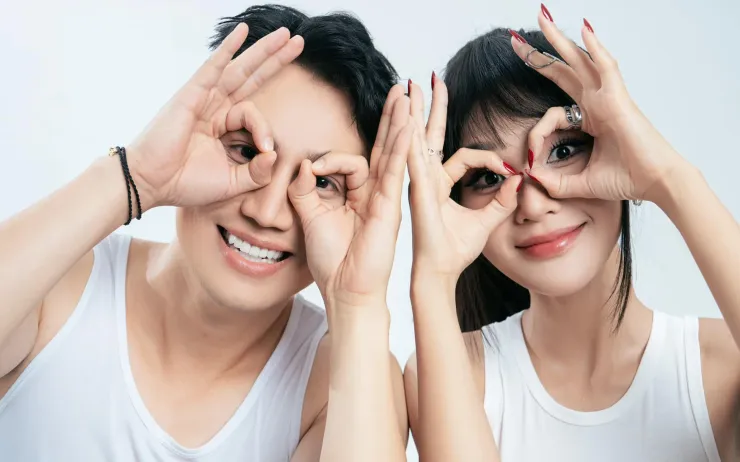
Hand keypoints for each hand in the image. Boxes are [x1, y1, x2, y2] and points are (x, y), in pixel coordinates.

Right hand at [127, 24, 303, 209]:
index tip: (266, 151)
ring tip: (286, 34)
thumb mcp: (232, 182)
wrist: (153, 183)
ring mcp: (205, 98)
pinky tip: (243, 31)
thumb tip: (274, 155)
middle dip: (276, 60)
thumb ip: (257, 172)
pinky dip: (228, 48)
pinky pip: (214, 66)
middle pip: (252, 77)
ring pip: (240, 68)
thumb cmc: (186, 184)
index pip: (256, 116)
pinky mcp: (192, 93)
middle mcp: (216, 108)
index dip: (267, 131)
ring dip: (264, 50)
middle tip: (299, 42)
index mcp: (223, 127)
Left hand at [288, 85, 411, 309]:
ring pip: (393, 154)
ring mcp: (385, 199)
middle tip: (399, 91)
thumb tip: (303, 164)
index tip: (310, 171)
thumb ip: (303, 188)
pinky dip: (400, 149)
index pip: (349, 162)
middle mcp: (374, 194)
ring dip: (399, 123)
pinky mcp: (389, 208)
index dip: (328, 160)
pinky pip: (394, 173)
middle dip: (389, 118)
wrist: (345, 291)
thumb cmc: (331, 261)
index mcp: (357, 196)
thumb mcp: (308, 217)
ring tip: (407, 96)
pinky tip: (406, 128)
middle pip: (383, 148)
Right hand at [407, 79, 521, 283]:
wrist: (440, 272)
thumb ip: (502, 200)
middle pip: (428, 135)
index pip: (464, 156)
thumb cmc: (456, 251)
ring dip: (412, 111)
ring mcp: (418, 183)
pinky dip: (410, 138)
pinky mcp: (416, 191)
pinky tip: (407, 118)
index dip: (489, 158)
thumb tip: (518, 180)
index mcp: (440, 184)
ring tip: (408, 86)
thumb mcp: (487, 221)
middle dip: (428, 107)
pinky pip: (413, 159)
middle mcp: (426, 179)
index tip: (509, 169)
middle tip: (428, 80)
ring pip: (414, 139)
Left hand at [512, 12, 686, 202]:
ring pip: (581, 59)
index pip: (552, 111)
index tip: (529, 155)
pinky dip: (596, 47)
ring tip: (542, 18)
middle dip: (540, 54)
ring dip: (560, 39)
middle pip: (564, 70)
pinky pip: (606, 66)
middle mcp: (598, 102)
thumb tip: (531, 175)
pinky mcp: (619, 98)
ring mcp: (608, 96)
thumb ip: (554, 181)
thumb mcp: (580, 183)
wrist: (655, 183)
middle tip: (515, 40)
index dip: (536, 131)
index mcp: (590, 118)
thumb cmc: (627, 179)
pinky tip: (584, 28)